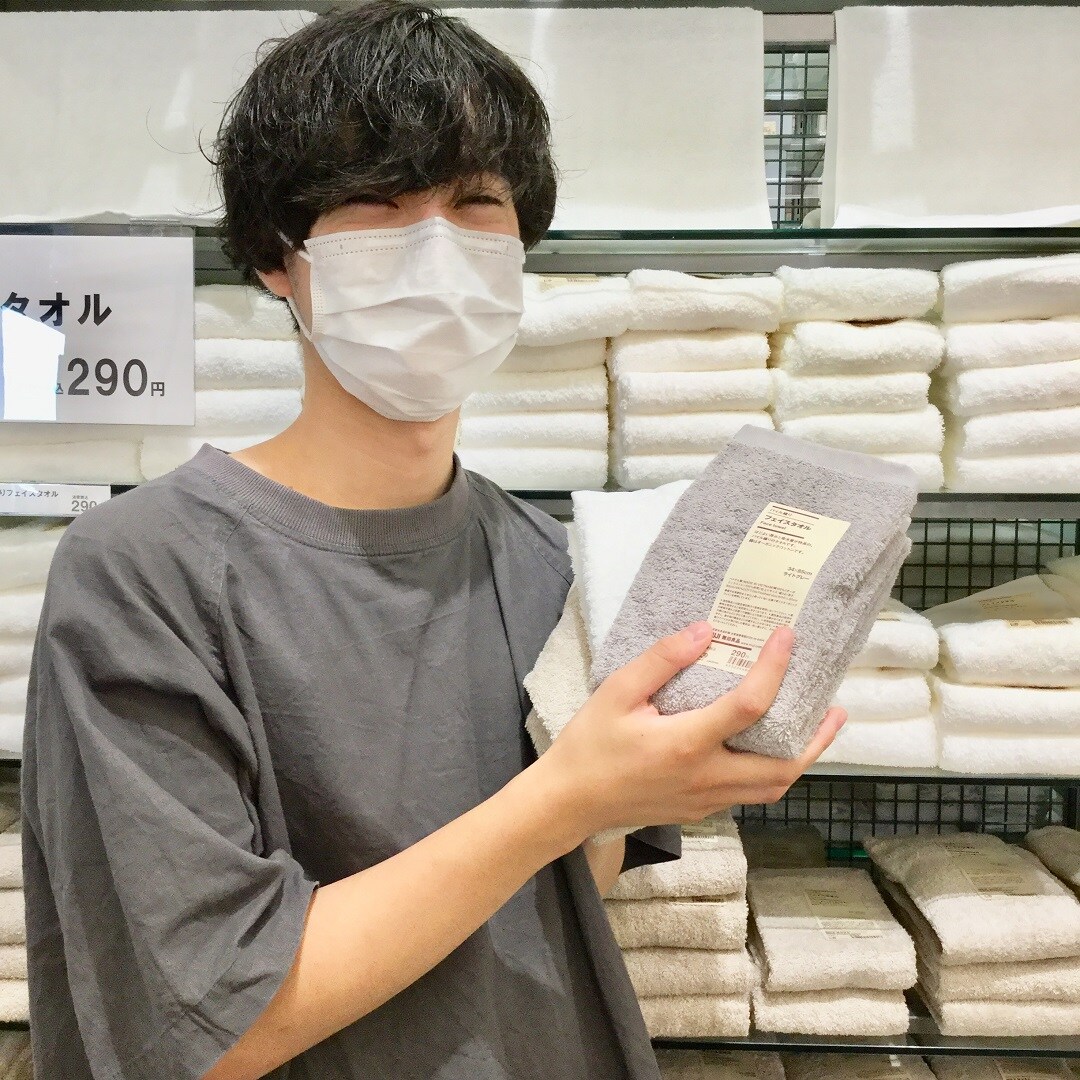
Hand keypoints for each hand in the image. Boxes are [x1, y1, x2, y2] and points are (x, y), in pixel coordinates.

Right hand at [538, 623, 845, 838]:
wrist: (569, 803)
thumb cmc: (589, 745)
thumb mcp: (616, 692)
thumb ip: (661, 660)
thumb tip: (705, 631)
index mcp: (687, 744)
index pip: (749, 706)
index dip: (775, 668)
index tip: (786, 637)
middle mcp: (706, 777)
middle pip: (783, 765)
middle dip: (817, 737)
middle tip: (834, 706)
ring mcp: (706, 799)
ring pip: (773, 787)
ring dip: (803, 759)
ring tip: (818, 730)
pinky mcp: (701, 810)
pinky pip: (751, 794)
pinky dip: (774, 772)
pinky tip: (771, 749)